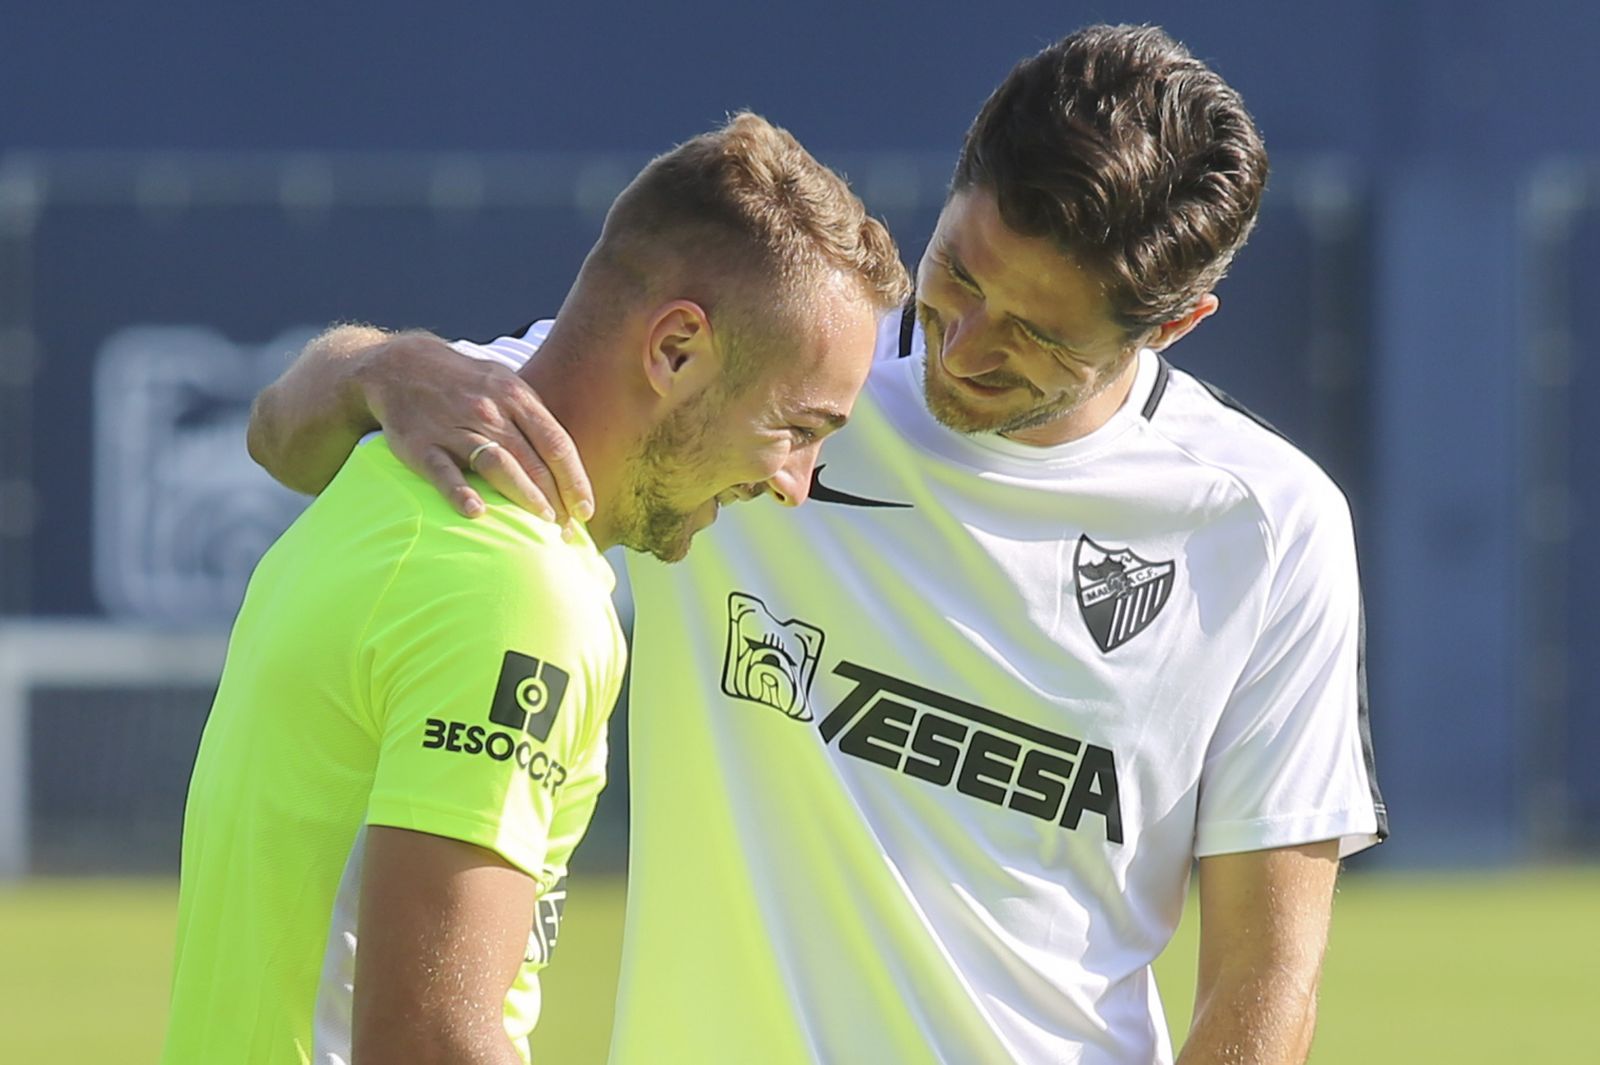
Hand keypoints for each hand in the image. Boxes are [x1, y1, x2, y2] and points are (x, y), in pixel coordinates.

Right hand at [353, 333, 593, 527]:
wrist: (401, 366)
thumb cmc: (467, 383)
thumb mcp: (506, 384)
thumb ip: (535, 420)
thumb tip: (569, 466)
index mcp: (515, 396)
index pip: (556, 443)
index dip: (574, 480)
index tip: (585, 510)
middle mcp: (488, 411)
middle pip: (531, 459)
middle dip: (555, 498)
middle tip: (567, 530)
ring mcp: (453, 427)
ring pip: (496, 463)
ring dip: (523, 495)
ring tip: (541, 522)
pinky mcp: (420, 445)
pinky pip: (443, 471)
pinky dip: (460, 491)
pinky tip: (477, 512)